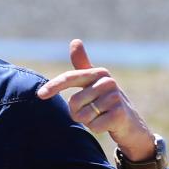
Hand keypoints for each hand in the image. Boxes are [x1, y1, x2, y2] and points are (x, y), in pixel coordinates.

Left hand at [36, 39, 155, 159]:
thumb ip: (82, 64)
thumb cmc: (105, 101)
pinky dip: (96, 128)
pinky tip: (107, 124)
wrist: (129, 122)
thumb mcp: (93, 81)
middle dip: (77, 112)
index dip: (54, 86)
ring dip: (87, 121)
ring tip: (100, 116)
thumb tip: (75, 40)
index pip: (70, 77)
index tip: (40, 94)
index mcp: (99, 73)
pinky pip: (93, 126)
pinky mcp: (119, 114)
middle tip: (92, 111)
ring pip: (82, 116)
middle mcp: (108, 82)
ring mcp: (115, 98)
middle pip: (73, 102)